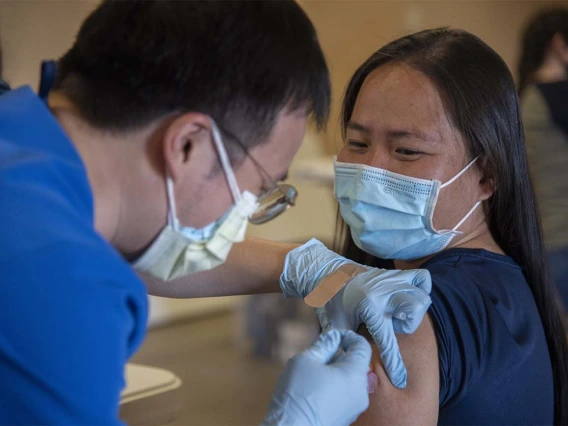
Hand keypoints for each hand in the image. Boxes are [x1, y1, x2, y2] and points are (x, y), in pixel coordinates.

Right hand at [261, 330, 371, 425]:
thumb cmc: (298, 395)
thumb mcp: (306, 360)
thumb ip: (323, 345)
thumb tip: (333, 337)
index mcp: (354, 374)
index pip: (362, 346)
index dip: (348, 336)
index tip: (332, 337)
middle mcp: (361, 391)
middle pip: (356, 364)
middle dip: (339, 355)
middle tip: (318, 356)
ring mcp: (355, 407)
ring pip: (351, 380)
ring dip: (336, 371)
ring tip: (314, 374)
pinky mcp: (347, 417)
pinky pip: (346, 394)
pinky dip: (335, 387)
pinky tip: (315, 390)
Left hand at [279, 239, 431, 387]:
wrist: (329, 273)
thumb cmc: (332, 301)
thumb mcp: (335, 325)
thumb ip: (345, 345)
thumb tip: (351, 368)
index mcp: (369, 307)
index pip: (387, 340)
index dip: (394, 364)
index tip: (400, 381)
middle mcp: (384, 292)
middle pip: (414, 311)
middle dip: (407, 324)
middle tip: (390, 323)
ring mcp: (392, 280)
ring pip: (422, 296)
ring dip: (413, 309)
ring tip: (396, 311)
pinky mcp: (396, 274)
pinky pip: (422, 277)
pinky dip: (421, 287)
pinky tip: (408, 296)